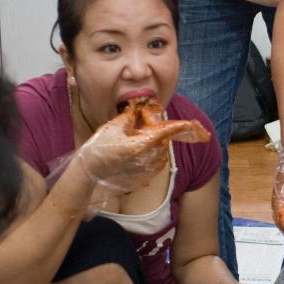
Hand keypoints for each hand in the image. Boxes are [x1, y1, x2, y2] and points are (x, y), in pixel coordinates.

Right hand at [77, 106, 207, 191]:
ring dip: (155, 142)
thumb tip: (140, 108)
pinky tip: (137, 149)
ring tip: (134, 138)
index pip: (167, 131)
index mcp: (142, 143)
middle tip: (142, 123)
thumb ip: (132, 115)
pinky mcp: (145, 175)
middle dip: (158, 130)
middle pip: (163, 140)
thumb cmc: (100, 146)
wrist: (90, 170)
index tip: (193, 124)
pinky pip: (156, 161)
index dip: (181, 126)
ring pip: (161, 151)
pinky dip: (152, 153)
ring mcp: (147, 168)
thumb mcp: (115, 125)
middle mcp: (148, 157)